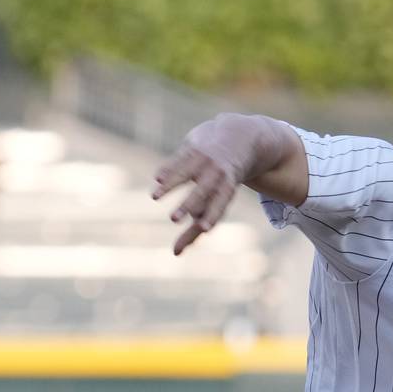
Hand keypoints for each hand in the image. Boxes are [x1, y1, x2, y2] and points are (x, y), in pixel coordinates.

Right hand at [151, 117, 248, 254]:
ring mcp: (204, 160)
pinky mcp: (193, 147)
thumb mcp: (215, 201)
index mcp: (226, 189)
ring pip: (185, 173)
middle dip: (188, 204)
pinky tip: (157, 179)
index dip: (212, 215)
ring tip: (154, 197)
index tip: (203, 228)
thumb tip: (176, 253)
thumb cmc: (223, 181)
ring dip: (170, 185)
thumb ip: (195, 228)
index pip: (219, 204)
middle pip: (202, 191)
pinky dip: (168, 169)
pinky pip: (178, 159)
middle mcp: (216, 175)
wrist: (238, 138)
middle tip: (173, 219)